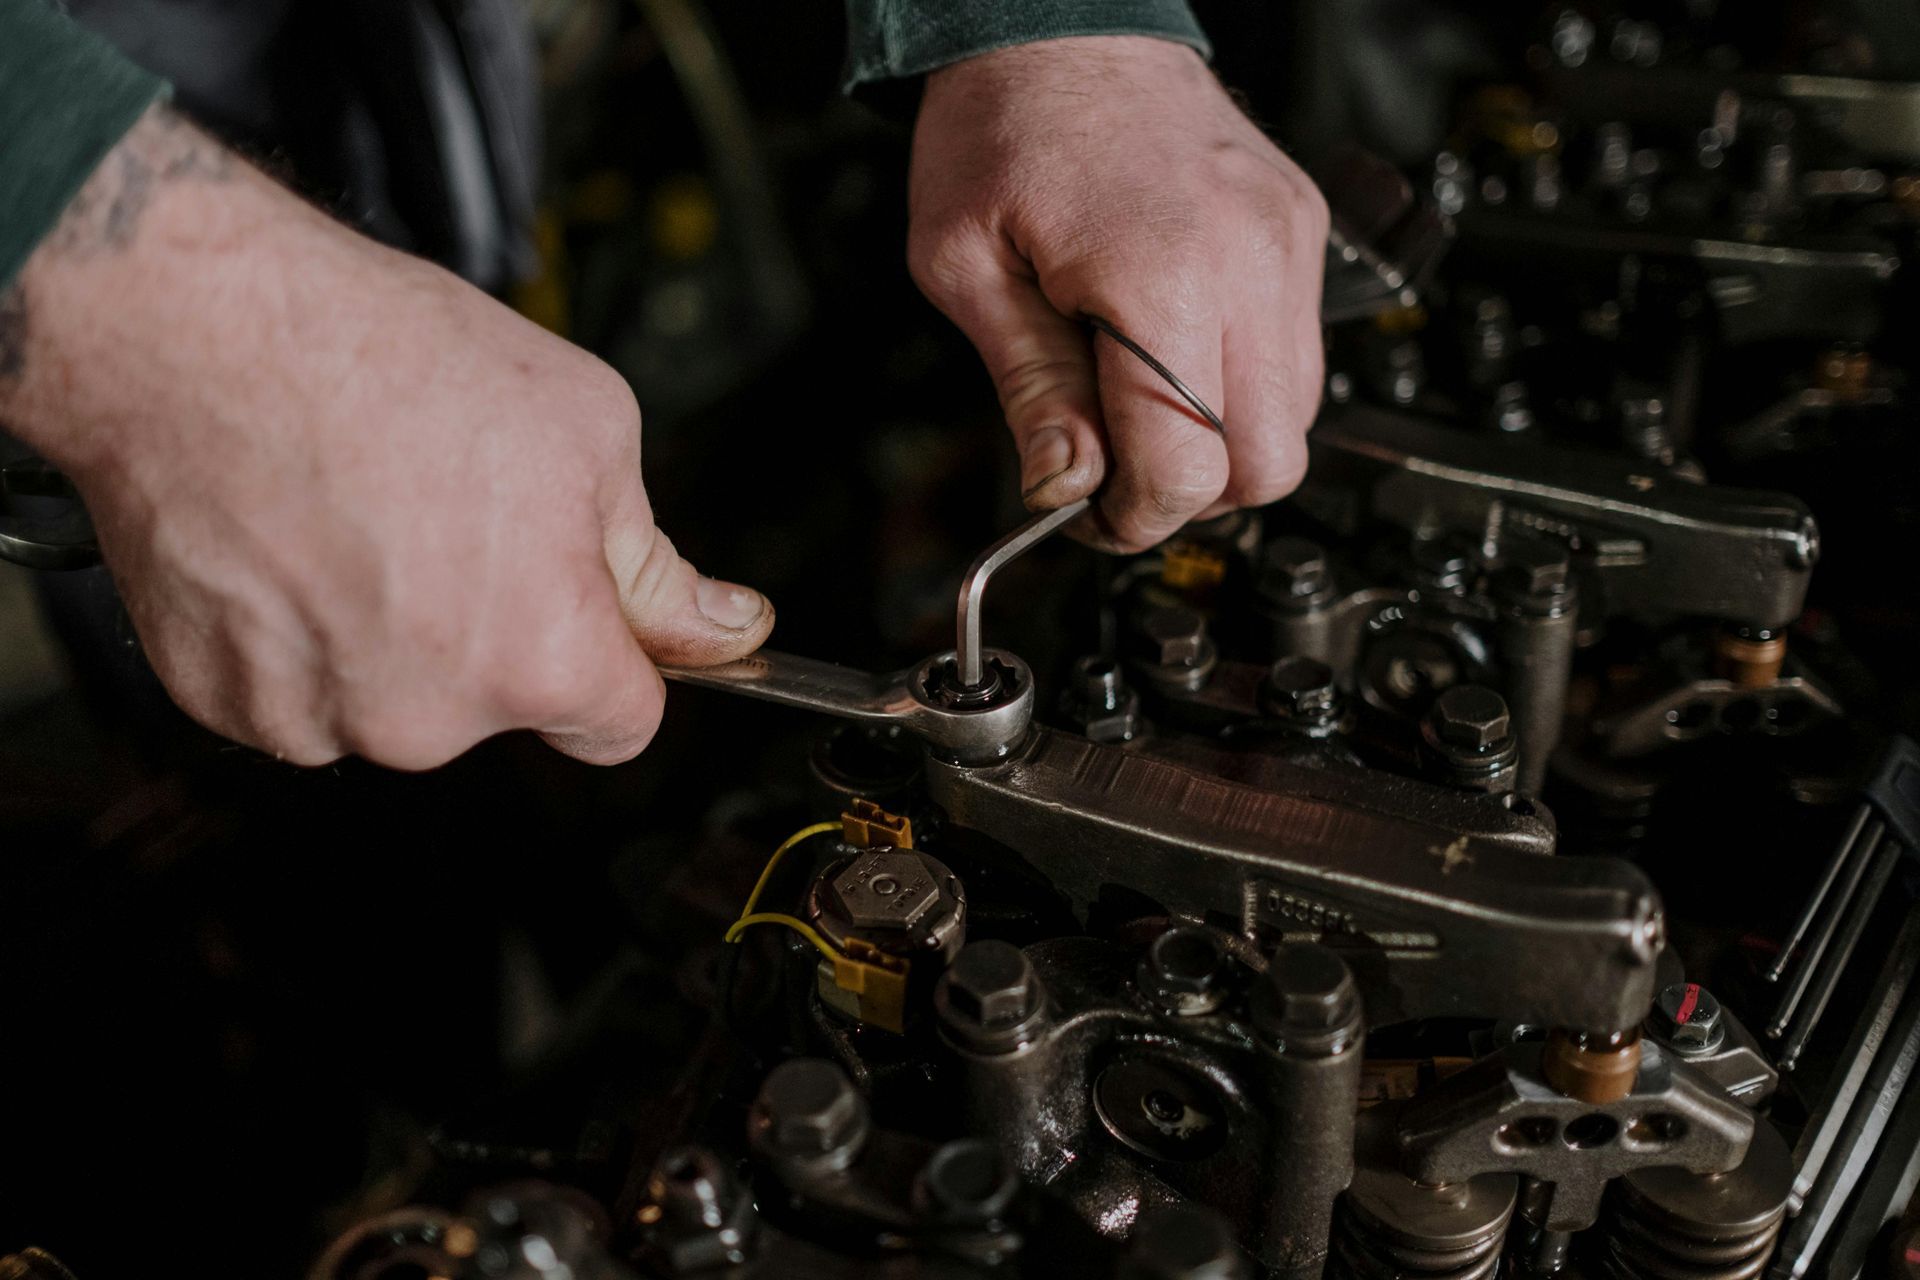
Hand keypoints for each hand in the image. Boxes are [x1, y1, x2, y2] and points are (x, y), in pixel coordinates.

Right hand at [0, 106, 771, 768]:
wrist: (194, 328)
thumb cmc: (386, 360)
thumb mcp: (589, 430)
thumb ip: (658, 563)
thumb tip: (726, 627)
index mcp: (541, 660)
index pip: (622, 724)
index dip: (617, 658)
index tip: (591, 610)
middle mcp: (429, 719)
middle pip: (501, 706)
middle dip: (496, 628)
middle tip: (448, 512)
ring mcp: (317, 717)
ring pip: (397, 699)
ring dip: (392, 633)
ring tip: (359, 512)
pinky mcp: (224, 701)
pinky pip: (301, 691)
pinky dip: (301, 635)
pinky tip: (293, 540)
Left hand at [908, 36, 1328, 551]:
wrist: (1064, 19)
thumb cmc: (1004, 125)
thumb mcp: (964, 266)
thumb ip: (1027, 387)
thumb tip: (1064, 486)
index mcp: (1158, 276)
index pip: (1188, 466)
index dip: (1135, 518)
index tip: (1092, 515)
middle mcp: (1247, 263)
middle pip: (1268, 464)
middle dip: (1192, 494)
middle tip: (1121, 472)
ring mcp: (1286, 246)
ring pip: (1296, 420)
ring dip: (1221, 442)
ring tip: (1141, 405)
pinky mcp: (1300, 234)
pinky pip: (1298, 357)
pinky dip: (1243, 385)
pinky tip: (1177, 351)